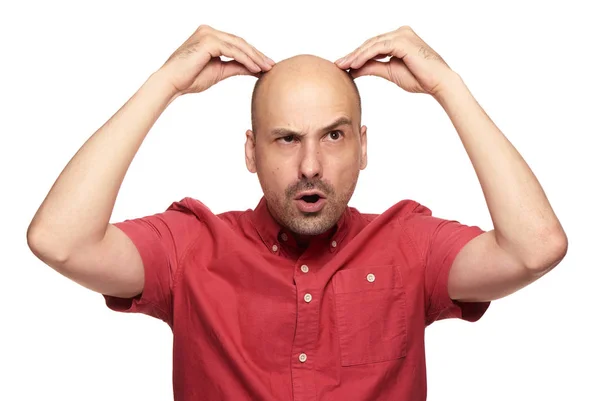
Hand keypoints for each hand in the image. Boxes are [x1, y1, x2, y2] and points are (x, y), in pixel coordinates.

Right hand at [158, 24, 274, 95]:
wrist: (171, 83)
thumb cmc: (190, 79)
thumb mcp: (219, 71)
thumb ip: (236, 67)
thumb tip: (254, 69)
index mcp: (210, 36)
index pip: (236, 44)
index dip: (253, 54)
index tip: (266, 65)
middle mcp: (209, 31)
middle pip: (240, 42)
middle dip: (257, 55)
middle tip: (271, 66)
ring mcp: (208, 34)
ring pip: (238, 45)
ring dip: (255, 57)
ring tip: (266, 68)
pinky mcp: (208, 41)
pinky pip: (233, 51)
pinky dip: (246, 60)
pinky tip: (255, 69)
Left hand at [335, 26, 455, 95]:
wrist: (438, 83)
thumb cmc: (419, 78)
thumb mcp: (389, 71)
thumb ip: (372, 67)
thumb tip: (353, 70)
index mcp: (399, 39)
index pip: (373, 46)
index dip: (357, 56)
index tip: (343, 66)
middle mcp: (400, 33)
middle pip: (370, 43)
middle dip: (353, 55)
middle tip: (338, 65)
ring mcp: (402, 34)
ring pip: (372, 45)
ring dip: (356, 56)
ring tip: (342, 66)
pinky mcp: (402, 41)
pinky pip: (378, 48)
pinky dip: (364, 56)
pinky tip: (353, 65)